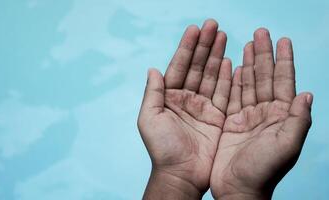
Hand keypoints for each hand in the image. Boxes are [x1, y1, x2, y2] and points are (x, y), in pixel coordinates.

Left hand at [138, 19, 229, 198]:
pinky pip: (224, 92)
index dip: (187, 47)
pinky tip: (230, 61)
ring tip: (223, 35)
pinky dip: (228, 77)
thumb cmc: (162, 149)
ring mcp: (203, 106)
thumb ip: (152, 93)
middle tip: (213, 25)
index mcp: (169, 97)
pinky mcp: (217, 117)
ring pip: (212, 75)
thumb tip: (152, 69)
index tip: (195, 29)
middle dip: (204, 45)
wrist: (181, 174)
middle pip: (197, 66)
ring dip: (217, 55)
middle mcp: (186, 98)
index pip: (179, 66)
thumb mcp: (150, 119)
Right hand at [210, 28, 312, 198]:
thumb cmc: (263, 171)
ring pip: (248, 83)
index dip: (284, 60)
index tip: (282, 40)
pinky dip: (232, 80)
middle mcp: (266, 113)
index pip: (284, 81)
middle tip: (260, 32)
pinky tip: (232, 67)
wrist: (238, 189)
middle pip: (265, 77)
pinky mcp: (231, 122)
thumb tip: (308, 93)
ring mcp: (248, 116)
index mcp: (281, 116)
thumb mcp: (286, 146)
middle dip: (263, 54)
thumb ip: (298, 120)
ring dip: (248, 63)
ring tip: (247, 44)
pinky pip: (232, 95)